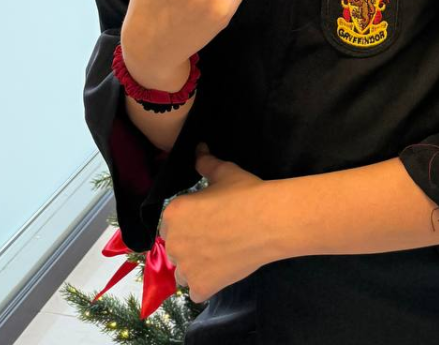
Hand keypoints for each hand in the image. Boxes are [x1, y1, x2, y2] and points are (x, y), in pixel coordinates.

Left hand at [160, 142, 274, 303]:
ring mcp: (186, 268)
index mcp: (173, 213)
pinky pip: (196, 291)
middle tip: (215, 237)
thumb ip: (206, 162)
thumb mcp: (224, 172)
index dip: (187, 222)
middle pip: (174, 248)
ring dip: (195, 267)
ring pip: (182, 272)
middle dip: (190, 244)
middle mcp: (173, 242)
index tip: (205, 221)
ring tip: (218, 257)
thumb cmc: (245, 193)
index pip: (169, 223)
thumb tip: (198, 148)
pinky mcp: (201, 287)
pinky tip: (223, 272)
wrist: (269, 220)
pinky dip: (207, 284)